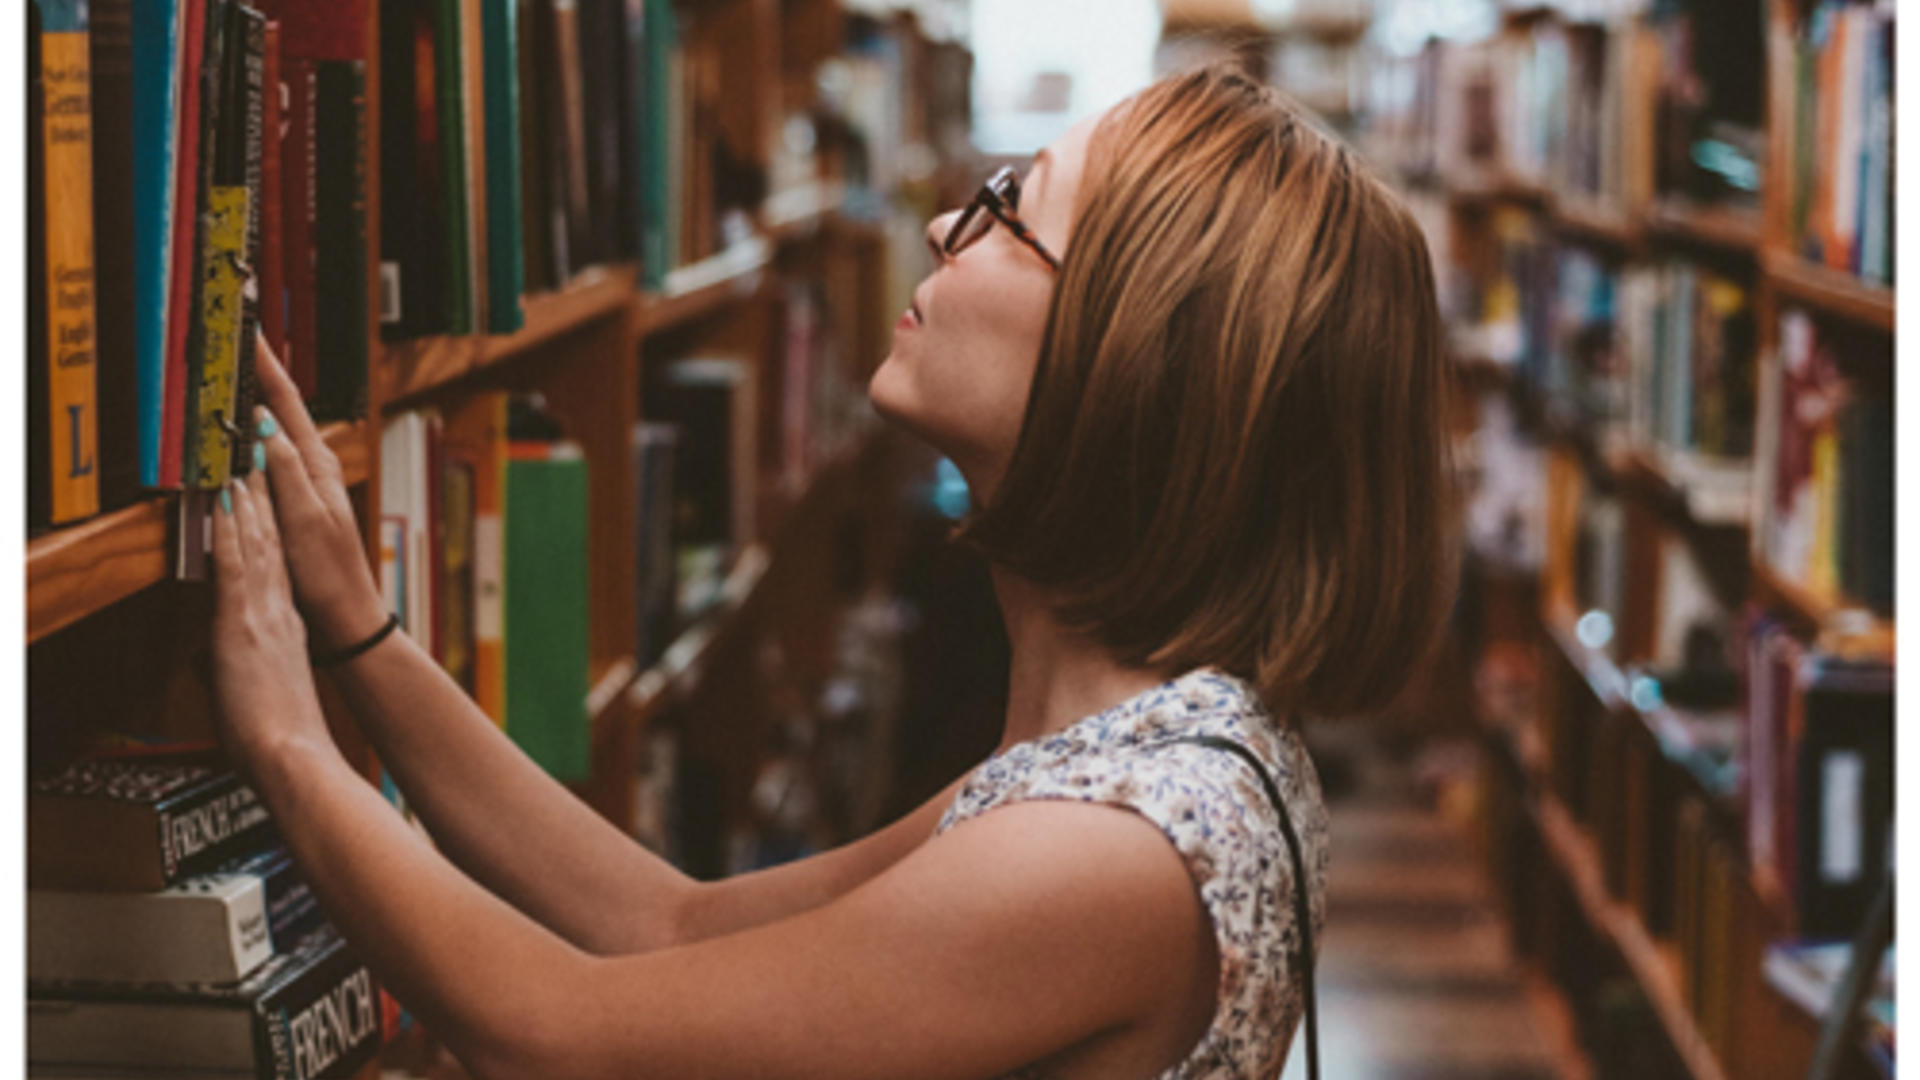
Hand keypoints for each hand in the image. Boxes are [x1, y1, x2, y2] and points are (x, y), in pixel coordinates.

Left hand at [209, 470, 335, 770]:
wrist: (292, 755)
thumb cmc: (278, 739)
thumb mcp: (252, 694)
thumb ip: (227, 669)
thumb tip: (203, 664)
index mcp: (286, 630)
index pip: (275, 570)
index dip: (270, 531)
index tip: (263, 500)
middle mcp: (278, 613)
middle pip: (271, 546)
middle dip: (263, 502)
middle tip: (258, 462)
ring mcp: (262, 614)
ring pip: (256, 544)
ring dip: (249, 502)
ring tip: (245, 465)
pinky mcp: (242, 621)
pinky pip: (236, 563)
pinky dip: (232, 529)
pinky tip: (227, 502)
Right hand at [250, 332, 387, 651]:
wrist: (346, 616)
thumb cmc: (329, 574)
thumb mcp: (305, 520)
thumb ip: (286, 472)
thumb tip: (264, 426)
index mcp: (318, 463)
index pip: (285, 402)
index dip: (264, 363)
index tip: (246, 328)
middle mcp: (314, 466)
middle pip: (279, 406)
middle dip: (256, 369)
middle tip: (231, 335)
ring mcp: (305, 482)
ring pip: (271, 428)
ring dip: (252, 398)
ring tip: (229, 367)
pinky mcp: (294, 500)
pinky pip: (266, 456)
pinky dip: (250, 435)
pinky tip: (236, 431)